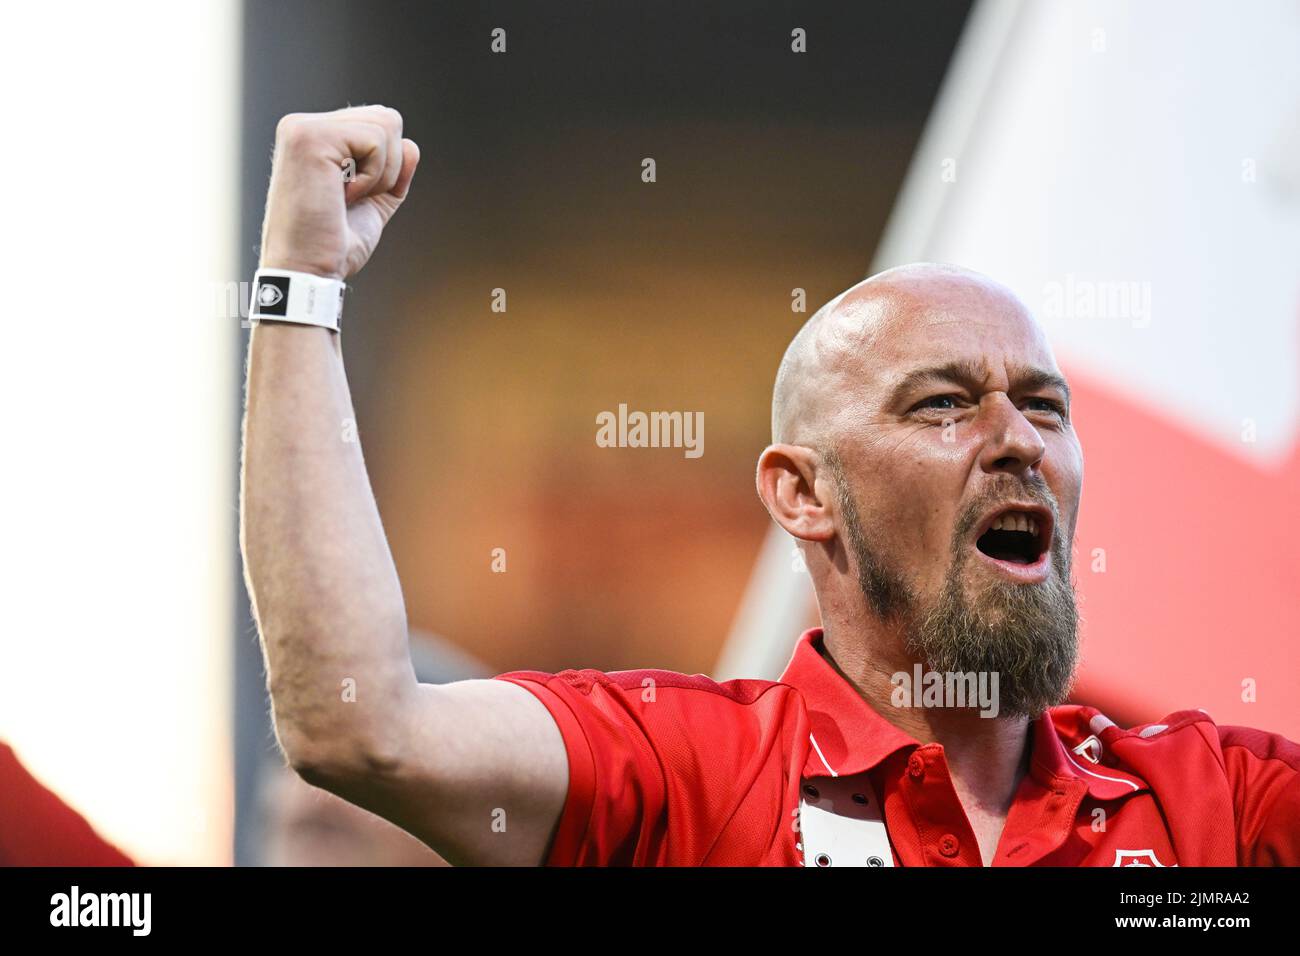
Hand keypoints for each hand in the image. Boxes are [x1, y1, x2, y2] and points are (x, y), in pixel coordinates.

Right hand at [258, 104, 420, 280]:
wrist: (310, 272)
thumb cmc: (334, 246)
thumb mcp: (373, 204)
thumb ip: (392, 174)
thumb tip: (411, 145)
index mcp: (314, 138)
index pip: (377, 125)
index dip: (386, 166)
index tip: (353, 198)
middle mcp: (304, 125)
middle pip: (386, 117)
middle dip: (388, 166)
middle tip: (352, 198)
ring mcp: (304, 127)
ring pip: (386, 124)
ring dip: (381, 173)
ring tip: (346, 197)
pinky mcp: (310, 136)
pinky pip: (376, 140)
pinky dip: (373, 176)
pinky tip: (342, 195)